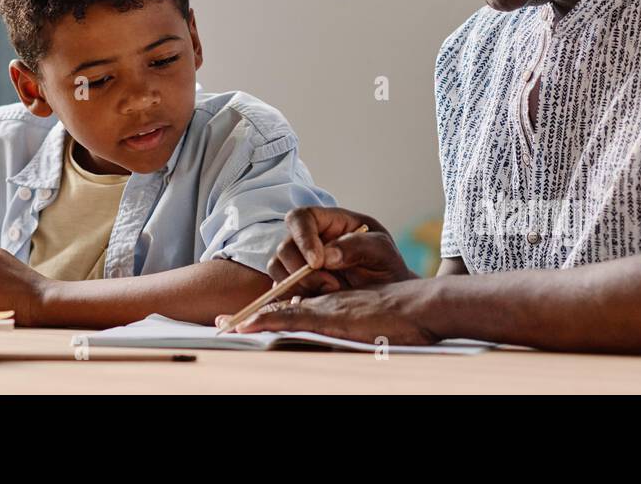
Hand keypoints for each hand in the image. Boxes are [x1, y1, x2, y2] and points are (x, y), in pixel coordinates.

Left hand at [233, 282, 435, 345]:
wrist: (419, 307)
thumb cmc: (402, 318)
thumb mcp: (370, 324)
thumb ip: (349, 327)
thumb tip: (333, 336)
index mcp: (331, 306)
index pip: (292, 310)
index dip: (266, 316)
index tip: (243, 322)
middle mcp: (324, 304)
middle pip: (280, 309)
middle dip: (250, 317)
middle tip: (222, 324)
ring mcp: (325, 308)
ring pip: (281, 311)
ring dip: (252, 319)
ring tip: (226, 326)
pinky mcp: (330, 316)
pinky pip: (293, 317)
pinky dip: (268, 321)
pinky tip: (249, 325)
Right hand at [268, 206, 414, 296]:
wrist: (387, 298)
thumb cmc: (386, 267)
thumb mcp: (383, 251)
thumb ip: (358, 246)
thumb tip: (327, 255)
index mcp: (328, 222)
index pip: (301, 218)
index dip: (303, 238)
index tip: (317, 262)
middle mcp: (308, 240)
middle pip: (284, 247)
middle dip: (301, 270)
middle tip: (331, 286)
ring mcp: (298, 264)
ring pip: (276, 269)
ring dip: (297, 286)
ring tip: (329, 295)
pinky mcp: (295, 287)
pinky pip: (278, 290)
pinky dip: (290, 299)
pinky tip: (314, 306)